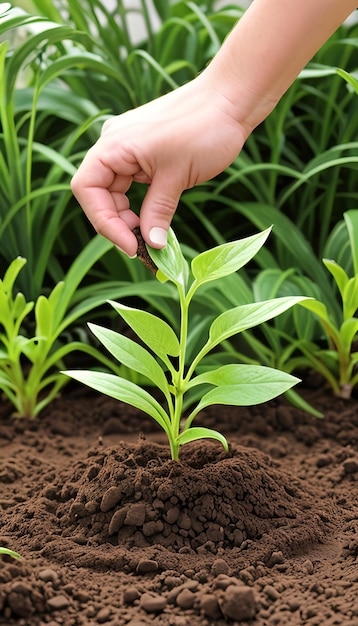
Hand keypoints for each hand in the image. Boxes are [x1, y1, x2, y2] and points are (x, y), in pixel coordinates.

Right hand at [71, 74, 247, 256]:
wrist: (230, 100)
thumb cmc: (204, 129)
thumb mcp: (177, 178)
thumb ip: (157, 212)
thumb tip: (151, 245)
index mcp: (112, 145)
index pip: (87, 190)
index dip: (104, 223)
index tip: (130, 246)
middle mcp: (114, 145)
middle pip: (98, 194)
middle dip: (117, 223)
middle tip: (142, 247)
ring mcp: (128, 148)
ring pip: (115, 192)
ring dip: (129, 217)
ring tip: (150, 237)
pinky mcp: (144, 153)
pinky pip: (132, 185)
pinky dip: (141, 205)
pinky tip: (154, 219)